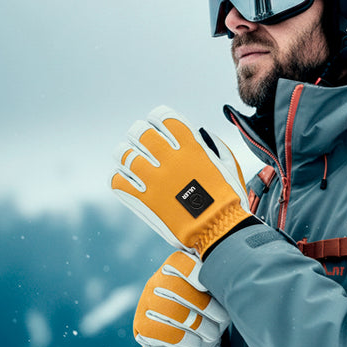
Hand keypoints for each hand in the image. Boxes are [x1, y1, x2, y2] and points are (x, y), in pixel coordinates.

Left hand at [111, 105, 255, 257]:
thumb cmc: (226, 197)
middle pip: (140, 132)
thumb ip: (212, 145)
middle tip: (141, 139)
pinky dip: (120, 177)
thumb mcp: (228, 163)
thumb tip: (200, 134)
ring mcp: (154, 179)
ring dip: (126, 154)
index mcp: (190, 146)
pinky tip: (128, 179)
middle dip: (139, 133)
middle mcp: (169, 158)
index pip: (163, 117)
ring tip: (131, 158)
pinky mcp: (144, 199)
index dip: (157, 118)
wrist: (218, 228)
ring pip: (125, 154)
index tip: (157, 124)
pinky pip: (119, 181)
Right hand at [134, 250, 229, 346]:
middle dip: (203, 305)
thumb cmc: (209, 310)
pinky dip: (182, 338)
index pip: (179, 262)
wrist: (192, 342)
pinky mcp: (141, 325)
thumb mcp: (217, 294)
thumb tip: (234, 275)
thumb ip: (220, 281)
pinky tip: (195, 343)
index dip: (193, 271)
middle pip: (176, 287)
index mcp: (175, 265)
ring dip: (197, 324)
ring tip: (212, 333)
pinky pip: (159, 331)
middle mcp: (157, 279)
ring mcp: (147, 301)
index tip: (208, 286)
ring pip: (169, 310)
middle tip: (222, 318)